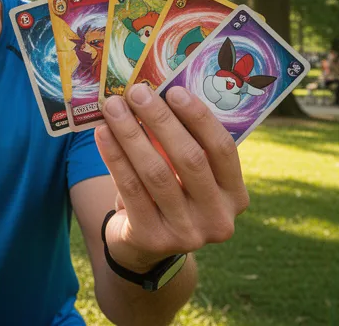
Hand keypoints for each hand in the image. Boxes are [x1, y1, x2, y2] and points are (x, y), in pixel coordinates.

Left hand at [95, 84, 248, 272]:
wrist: (144, 246)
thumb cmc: (169, 195)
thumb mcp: (185, 175)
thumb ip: (182, 142)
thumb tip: (156, 91)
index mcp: (236, 196)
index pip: (222, 150)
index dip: (199, 118)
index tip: (175, 90)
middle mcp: (218, 218)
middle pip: (190, 159)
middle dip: (160, 120)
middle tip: (136, 92)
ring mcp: (187, 234)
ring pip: (156, 173)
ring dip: (131, 133)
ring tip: (114, 107)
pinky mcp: (153, 239)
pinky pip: (130, 189)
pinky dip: (114, 156)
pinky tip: (103, 133)